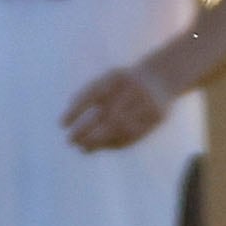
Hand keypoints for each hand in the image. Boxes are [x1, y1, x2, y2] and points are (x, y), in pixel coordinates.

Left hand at [62, 59, 176, 152]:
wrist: (163, 77)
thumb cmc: (125, 81)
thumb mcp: (107, 80)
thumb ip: (87, 95)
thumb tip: (65, 120)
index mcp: (119, 77)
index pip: (94, 95)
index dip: (77, 110)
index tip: (62, 124)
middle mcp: (136, 90)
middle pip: (110, 117)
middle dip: (89, 131)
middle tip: (70, 140)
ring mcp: (149, 104)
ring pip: (122, 129)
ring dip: (100, 141)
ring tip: (83, 148)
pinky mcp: (158, 117)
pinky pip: (134, 135)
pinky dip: (114, 143)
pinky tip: (100, 146)